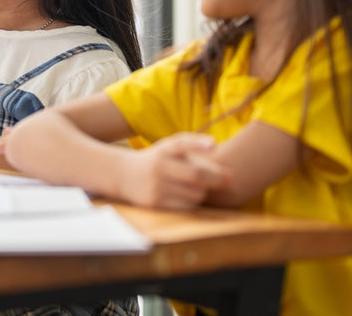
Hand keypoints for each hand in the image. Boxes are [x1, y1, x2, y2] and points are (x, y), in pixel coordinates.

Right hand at [116, 133, 230, 209]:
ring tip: (198, 187)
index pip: (181, 143)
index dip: (197, 144)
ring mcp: (156, 185)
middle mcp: (159, 166)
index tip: (213, 145)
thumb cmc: (157, 161)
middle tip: (228, 179)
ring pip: (194, 193)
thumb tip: (227, 171)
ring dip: (203, 191)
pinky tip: (187, 197)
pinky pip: (186, 207)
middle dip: (216, 178)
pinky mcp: (155, 203)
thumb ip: (194, 150)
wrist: (123, 175)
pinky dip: (192, 203)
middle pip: (195, 174)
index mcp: (164, 149)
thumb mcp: (168, 148)